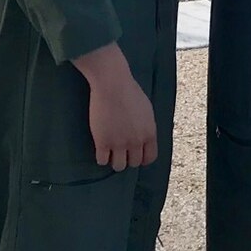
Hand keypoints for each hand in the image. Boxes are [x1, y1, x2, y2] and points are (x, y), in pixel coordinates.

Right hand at [74, 43, 158, 168]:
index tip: (135, 154)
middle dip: (127, 158)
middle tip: (120, 150)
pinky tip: (100, 148)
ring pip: (118, 166)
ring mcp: (119, 143)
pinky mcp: (102, 142)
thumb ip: (146, 126)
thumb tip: (144, 137)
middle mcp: (136, 141)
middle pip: (134, 163)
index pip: (150, 157)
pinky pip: (102, 161)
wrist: (113, 84)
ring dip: (114, 160)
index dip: (142, 158)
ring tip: (110, 151)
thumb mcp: (146, 110)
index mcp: (149, 132)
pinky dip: (101, 157)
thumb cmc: (129, 91)